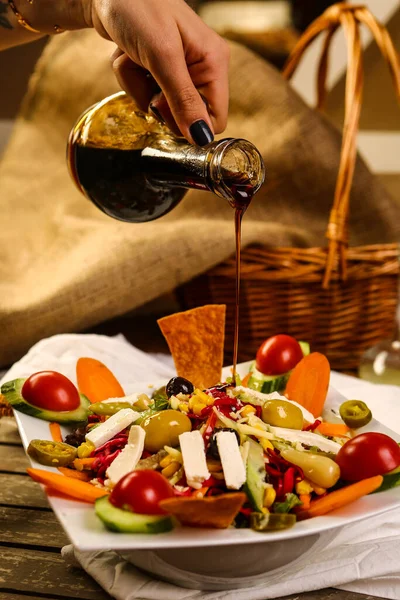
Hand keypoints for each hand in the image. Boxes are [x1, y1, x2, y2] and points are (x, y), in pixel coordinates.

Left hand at [85, 0, 229, 144]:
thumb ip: (182, 100)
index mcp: (214, 63)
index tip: (163, 104)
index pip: (214, 120)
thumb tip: (202, 138)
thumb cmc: (138, 7)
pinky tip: (127, 54)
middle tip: (147, 71)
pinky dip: (130, 77)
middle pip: (182, 117)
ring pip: (159, 108)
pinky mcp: (159, 69)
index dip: (188, 123)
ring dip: (137, 86)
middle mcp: (201, 68)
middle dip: (155, 100)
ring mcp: (179, 70)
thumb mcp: (162, 56)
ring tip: (133, 57)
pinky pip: (145, 93)